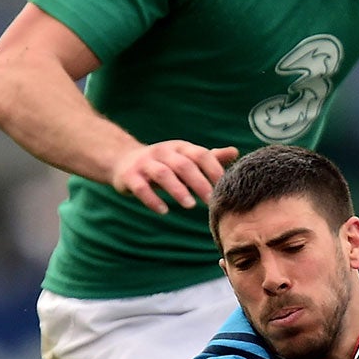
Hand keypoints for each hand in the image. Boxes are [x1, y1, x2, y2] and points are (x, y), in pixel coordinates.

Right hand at [111, 140, 238, 214]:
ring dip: (178, 190)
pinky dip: (152, 199)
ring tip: (190, 206)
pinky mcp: (129, 176)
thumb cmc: (164, 164)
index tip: (225, 187)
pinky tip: (164, 211)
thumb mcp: (185, 158)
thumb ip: (209, 158)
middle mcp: (162, 152)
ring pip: (163, 174)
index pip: (200, 154)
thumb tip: (235, 151)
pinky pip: (140, 187)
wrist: (123, 161)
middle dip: (199, 183)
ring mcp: (145, 163)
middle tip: (211, 201)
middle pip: (184, 165)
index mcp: (180, 147)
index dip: (214, 169)